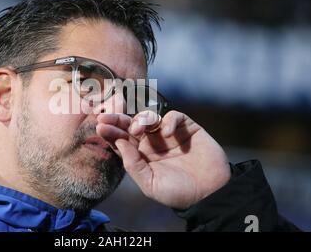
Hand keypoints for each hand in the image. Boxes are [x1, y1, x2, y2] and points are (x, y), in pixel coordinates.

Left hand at [96, 110, 230, 209]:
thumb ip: (134, 165)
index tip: (100, 127)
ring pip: (150, 118)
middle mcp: (153, 142)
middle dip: (118, 120)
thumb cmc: (179, 192)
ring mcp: (170, 134)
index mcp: (141, 156)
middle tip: (106, 117)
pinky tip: (168, 132)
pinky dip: (170, 120)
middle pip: (132, 125)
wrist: (210, 194)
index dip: (111, 132)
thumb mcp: (150, 184)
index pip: (122, 140)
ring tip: (138, 130)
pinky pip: (175, 117)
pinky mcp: (187, 128)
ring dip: (141, 120)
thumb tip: (119, 142)